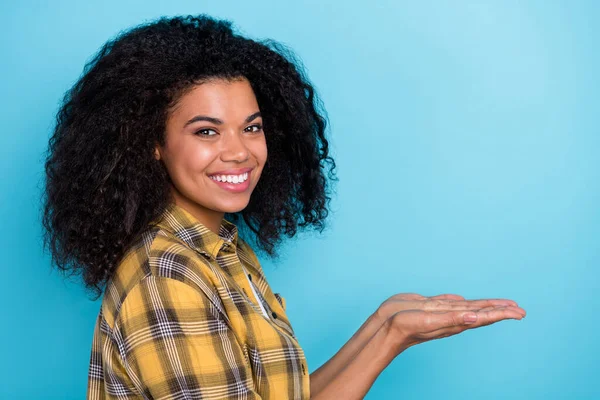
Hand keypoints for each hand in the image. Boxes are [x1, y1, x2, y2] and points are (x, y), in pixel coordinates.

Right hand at [375, 293, 525, 351]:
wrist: (383, 328)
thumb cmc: (404, 327)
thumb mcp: (429, 321)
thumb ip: (452, 318)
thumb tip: (475, 317)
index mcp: (455, 321)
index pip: (484, 316)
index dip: (502, 313)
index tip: (520, 312)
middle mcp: (451, 317)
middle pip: (481, 312)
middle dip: (500, 310)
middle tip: (519, 309)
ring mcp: (441, 313)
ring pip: (468, 308)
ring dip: (484, 306)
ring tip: (498, 305)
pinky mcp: (429, 307)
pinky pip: (450, 303)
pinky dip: (461, 301)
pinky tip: (463, 300)